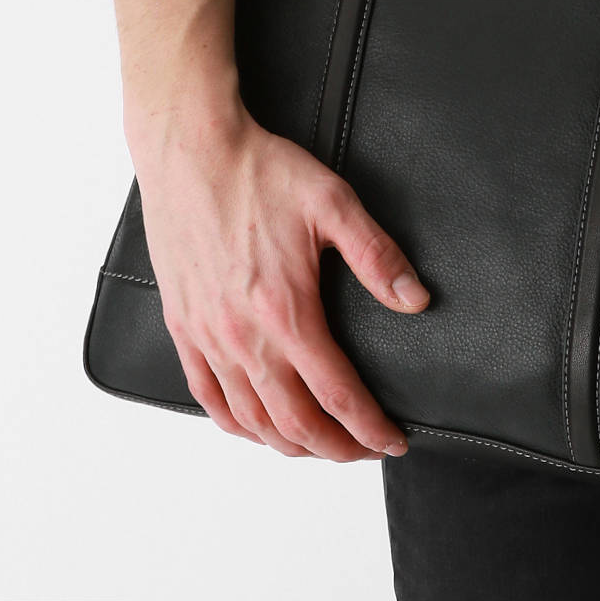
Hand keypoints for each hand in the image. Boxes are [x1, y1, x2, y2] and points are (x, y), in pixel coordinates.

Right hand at [133, 106, 429, 460]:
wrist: (192, 151)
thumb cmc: (260, 171)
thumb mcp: (333, 202)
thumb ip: (377, 255)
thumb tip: (416, 299)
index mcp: (286, 310)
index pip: (337, 394)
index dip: (370, 427)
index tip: (394, 441)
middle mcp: (243, 336)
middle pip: (295, 423)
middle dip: (337, 448)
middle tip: (366, 450)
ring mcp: (207, 337)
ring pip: (252, 420)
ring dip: (291, 445)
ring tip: (322, 445)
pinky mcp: (183, 327)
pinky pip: (209, 398)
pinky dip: (239, 425)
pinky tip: (258, 427)